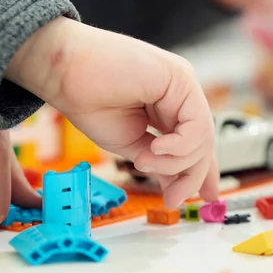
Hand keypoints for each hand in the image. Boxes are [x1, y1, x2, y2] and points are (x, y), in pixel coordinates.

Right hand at [6, 17, 218, 207]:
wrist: (67, 74)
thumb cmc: (89, 102)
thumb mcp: (131, 144)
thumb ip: (158, 161)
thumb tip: (178, 188)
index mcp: (167, 107)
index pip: (195, 142)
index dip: (202, 171)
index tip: (205, 197)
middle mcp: (179, 95)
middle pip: (202, 143)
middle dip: (190, 176)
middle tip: (172, 199)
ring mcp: (182, 85)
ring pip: (202, 138)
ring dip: (174, 163)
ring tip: (143, 160)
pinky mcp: (181, 78)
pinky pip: (197, 125)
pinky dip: (179, 146)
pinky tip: (155, 147)